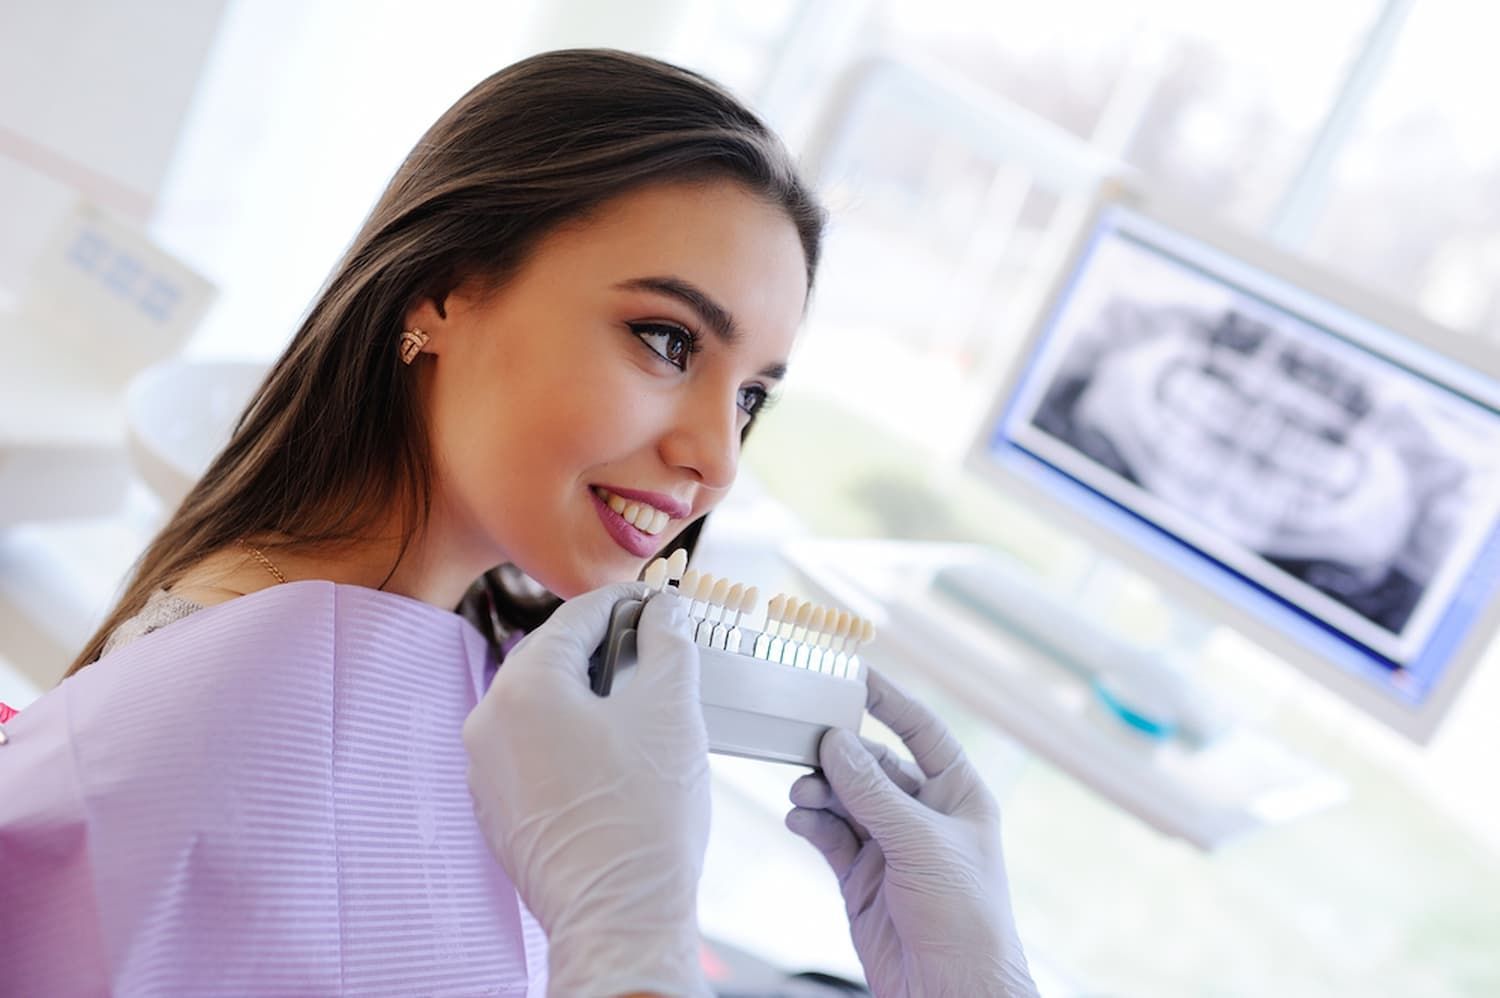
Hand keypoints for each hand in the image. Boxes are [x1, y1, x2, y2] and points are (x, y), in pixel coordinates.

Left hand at [463, 583, 710, 997]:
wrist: (619, 917)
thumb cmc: (644, 819)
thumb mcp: (672, 709)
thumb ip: (669, 643)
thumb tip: (665, 613)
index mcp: (523, 687)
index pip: (577, 616)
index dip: (626, 603)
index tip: (658, 605)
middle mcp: (488, 723)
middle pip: (552, 658)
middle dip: (605, 650)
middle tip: (654, 655)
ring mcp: (486, 771)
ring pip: (540, 706)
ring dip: (587, 697)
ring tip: (640, 712)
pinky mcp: (496, 810)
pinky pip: (532, 751)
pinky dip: (569, 740)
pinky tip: (613, 761)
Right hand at [786, 669, 1037, 997]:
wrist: (952, 991)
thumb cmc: (967, 917)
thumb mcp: (921, 841)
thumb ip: (873, 791)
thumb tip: (835, 743)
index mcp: (957, 792)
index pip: (921, 730)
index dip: (889, 700)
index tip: (853, 674)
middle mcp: (923, 813)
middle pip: (871, 764)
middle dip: (838, 755)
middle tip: (805, 742)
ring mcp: (890, 845)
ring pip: (844, 799)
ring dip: (819, 789)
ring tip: (801, 791)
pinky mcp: (862, 877)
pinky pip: (829, 835)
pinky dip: (811, 822)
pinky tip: (799, 817)